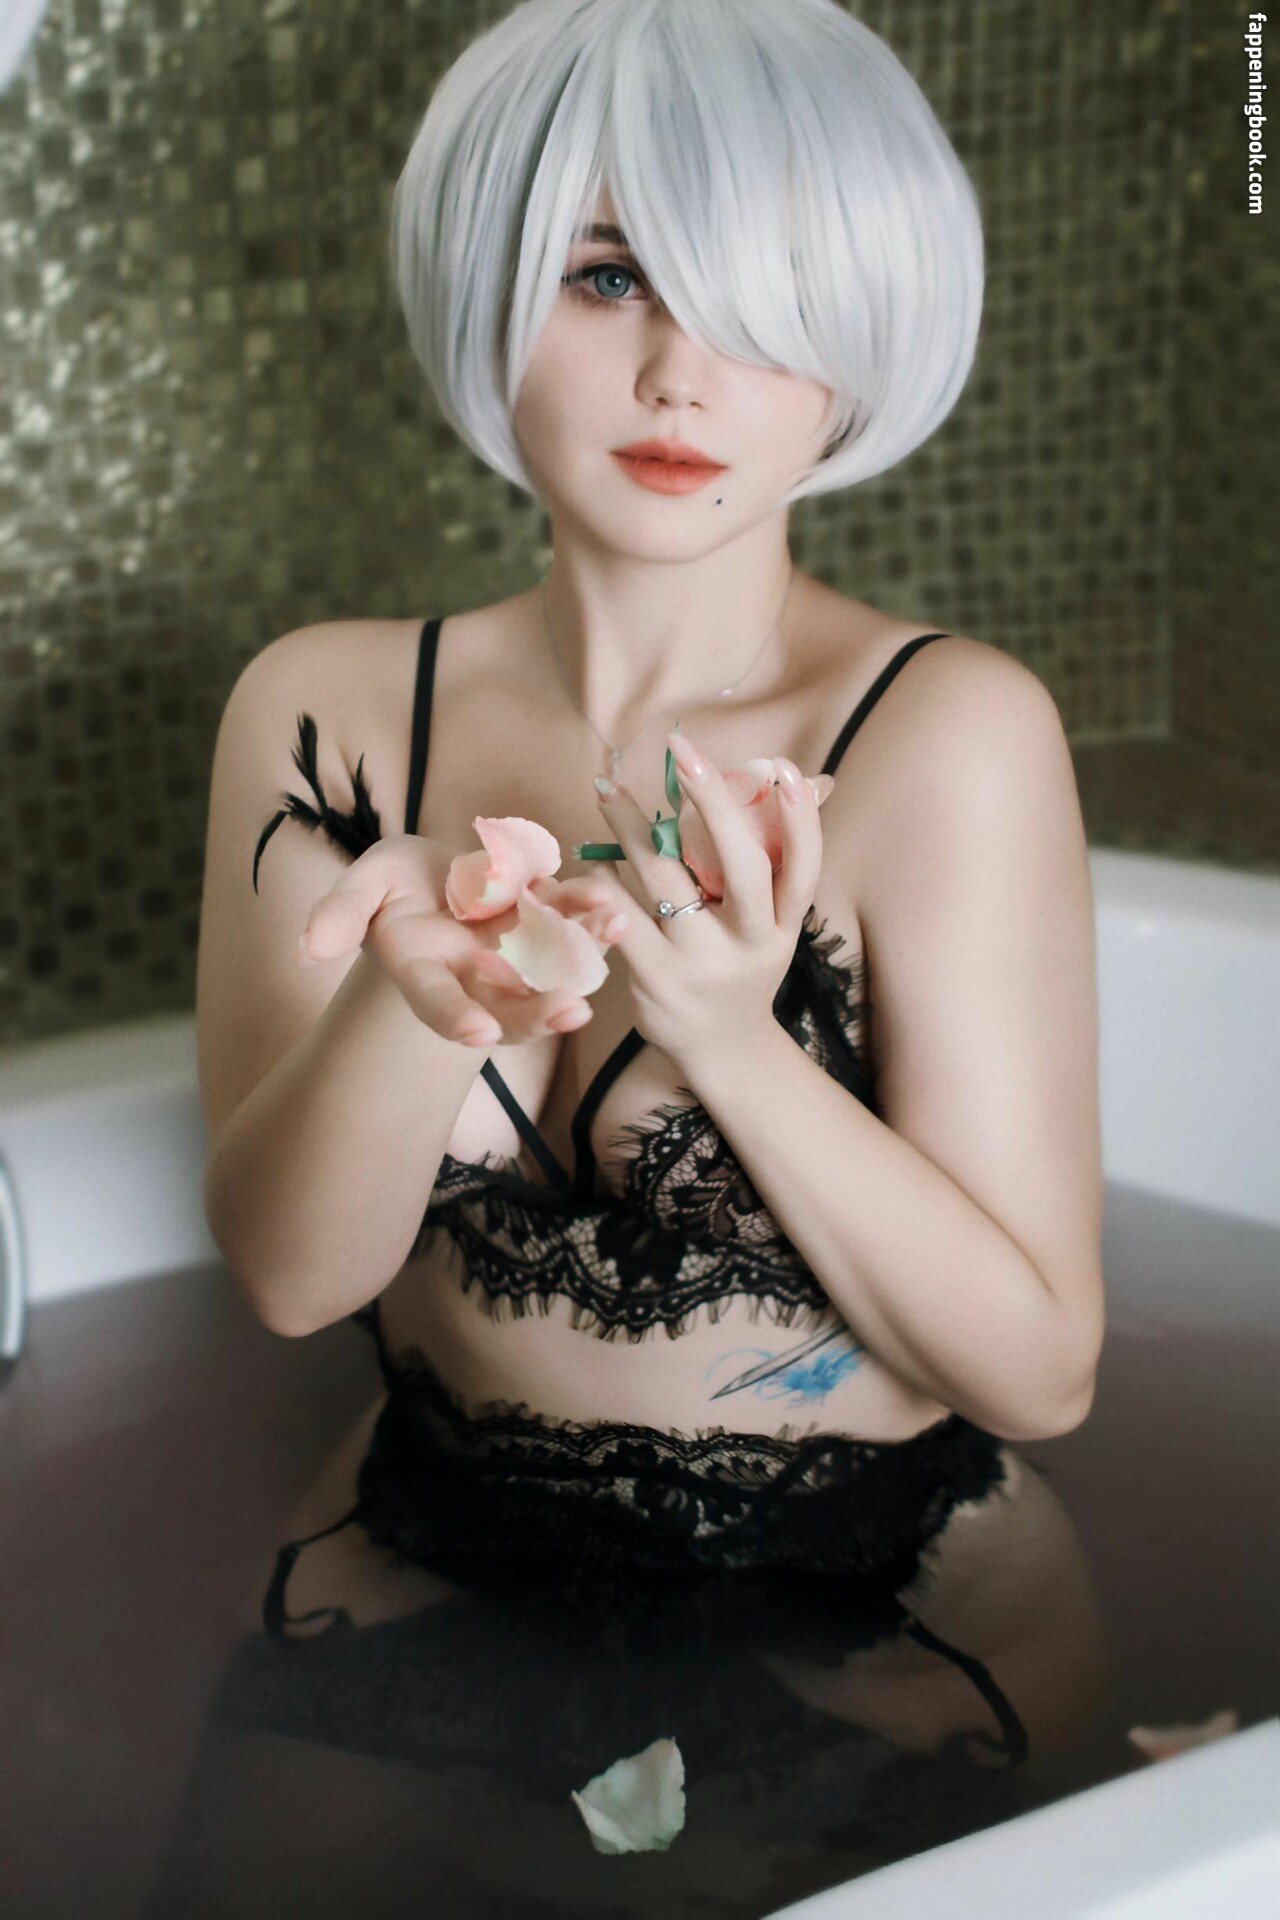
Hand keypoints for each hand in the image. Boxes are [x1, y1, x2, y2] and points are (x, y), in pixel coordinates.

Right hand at [297, 833, 626, 1046]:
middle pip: (508, 1008)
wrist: (438, 878)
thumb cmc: (394, 887)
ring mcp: (518, 954)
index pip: (437, 1004)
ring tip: (610, 936)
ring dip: (584, 959)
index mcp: (426, 973)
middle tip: (572, 1012)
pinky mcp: (549, 922)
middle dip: (538, 1013)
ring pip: (552, 970)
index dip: (454, 1020)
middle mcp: (477, 976)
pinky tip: (613, 907)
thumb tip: (308, 947)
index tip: (476, 1035)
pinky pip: (574, 926)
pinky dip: (593, 919)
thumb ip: (340, 914)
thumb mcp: (365, 887)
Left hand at [587, 733, 826, 1070]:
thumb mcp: (774, 922)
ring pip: (666, 882)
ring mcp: (702, 963)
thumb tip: (807, 780)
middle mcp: (750, 943)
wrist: (723, 1050)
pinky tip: (593, 858)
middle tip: (682, 750)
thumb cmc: (745, 966)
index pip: (803, 868)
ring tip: (608, 788)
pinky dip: (605, 881)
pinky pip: (624, 916)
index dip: (800, 820)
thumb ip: (777, 858)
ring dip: (632, 827)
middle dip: (711, 802)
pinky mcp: (656, 979)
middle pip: (740, 864)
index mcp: (783, 925)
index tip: (788, 768)